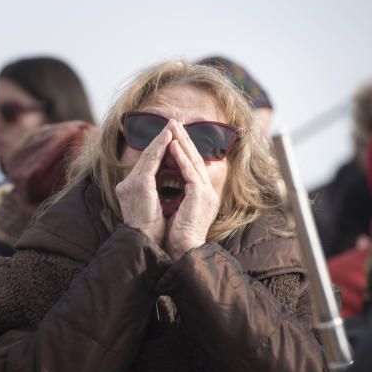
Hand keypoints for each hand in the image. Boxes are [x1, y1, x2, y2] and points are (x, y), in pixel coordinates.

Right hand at [116, 126, 170, 245]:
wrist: (145, 243)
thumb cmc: (152, 231)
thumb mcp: (152, 208)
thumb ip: (154, 193)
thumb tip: (168, 183)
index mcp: (130, 190)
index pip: (146, 166)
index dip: (158, 150)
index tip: (169, 137)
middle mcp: (127, 184)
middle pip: (146, 157)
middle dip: (160, 140)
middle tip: (171, 123)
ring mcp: (131, 183)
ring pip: (148, 155)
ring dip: (162, 139)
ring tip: (172, 126)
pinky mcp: (139, 184)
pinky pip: (151, 161)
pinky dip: (160, 147)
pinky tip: (169, 138)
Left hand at [165, 120, 221, 260]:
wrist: (183, 250)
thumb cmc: (176, 235)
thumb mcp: (177, 210)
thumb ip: (176, 196)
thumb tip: (165, 186)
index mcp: (202, 193)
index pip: (192, 165)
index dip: (183, 148)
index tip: (173, 135)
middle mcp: (206, 189)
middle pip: (195, 157)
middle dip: (183, 139)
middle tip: (174, 122)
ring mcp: (205, 191)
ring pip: (193, 160)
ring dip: (182, 142)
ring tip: (173, 127)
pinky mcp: (200, 194)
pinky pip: (189, 170)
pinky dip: (181, 157)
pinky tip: (174, 144)